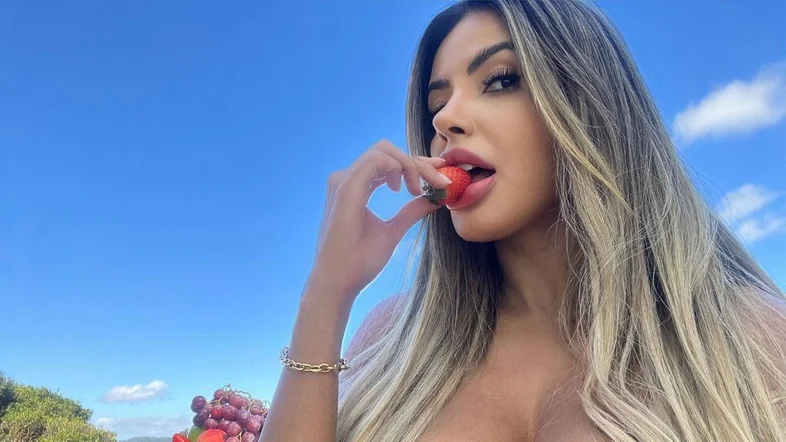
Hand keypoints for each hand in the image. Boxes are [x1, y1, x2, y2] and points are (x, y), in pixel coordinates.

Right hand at [306, 139, 449, 302]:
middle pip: (387, 153)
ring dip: (411, 165)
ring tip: (419, 190)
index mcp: (354, 188)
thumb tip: (433, 200)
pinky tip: (407, 189)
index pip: (387, 163)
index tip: (439, 174)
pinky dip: (400, 167)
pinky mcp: (347, 187)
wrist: (339, 281)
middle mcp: (346, 179)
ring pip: (384, 151)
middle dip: (418, 162)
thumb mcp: (392, 231)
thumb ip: (410, 212)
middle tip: (439, 180)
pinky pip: (378, 160)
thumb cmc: (359, 261)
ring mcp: (344, 181)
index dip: (415, 164)